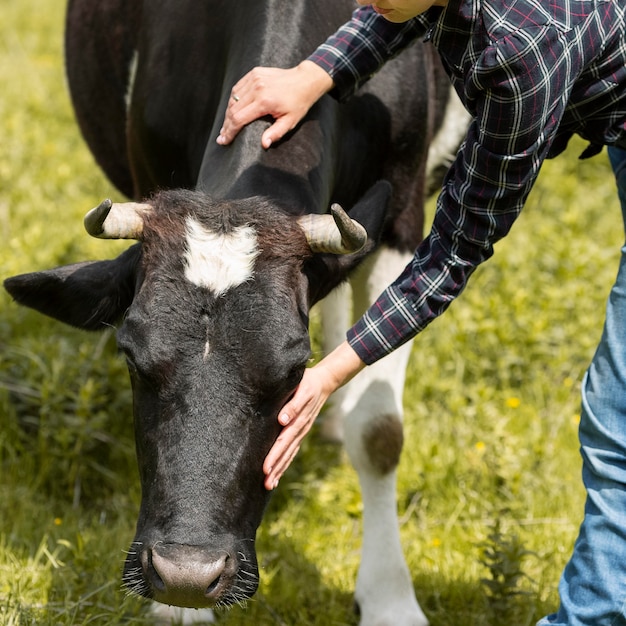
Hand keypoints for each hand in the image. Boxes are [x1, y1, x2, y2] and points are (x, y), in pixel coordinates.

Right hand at [216, 61, 333, 148]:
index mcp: (264, 102)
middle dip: (226, 125)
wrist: (305, 80)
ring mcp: (254, 78)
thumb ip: (275, 133)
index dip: (229, 131)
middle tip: (222, 137)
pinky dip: (233, 100)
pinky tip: (232, 110)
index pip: (238, 118)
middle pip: (232, 109)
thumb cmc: (298, 103)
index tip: (223, 141)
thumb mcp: (290, 122)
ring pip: (233, 98)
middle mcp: (257, 88)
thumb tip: (263, 145)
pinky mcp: (254, 73)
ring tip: (226, 126)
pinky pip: (238, 88)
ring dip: (228, 113)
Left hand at [263, 341, 365, 489]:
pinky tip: (276, 477)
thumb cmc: (307, 380)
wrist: (324, 381)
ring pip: (290, 453)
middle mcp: (302, 426)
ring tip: (268, 484)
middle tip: (265, 480)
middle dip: (276, 465)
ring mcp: (303, 431)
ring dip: (279, 468)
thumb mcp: (300, 386)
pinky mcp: (301, 433)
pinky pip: (292, 451)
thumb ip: (293, 403)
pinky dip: (284, 464)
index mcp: (300, 415)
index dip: (276, 452)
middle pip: (287, 449)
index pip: (285, 438)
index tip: (266, 466)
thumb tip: (282, 419)